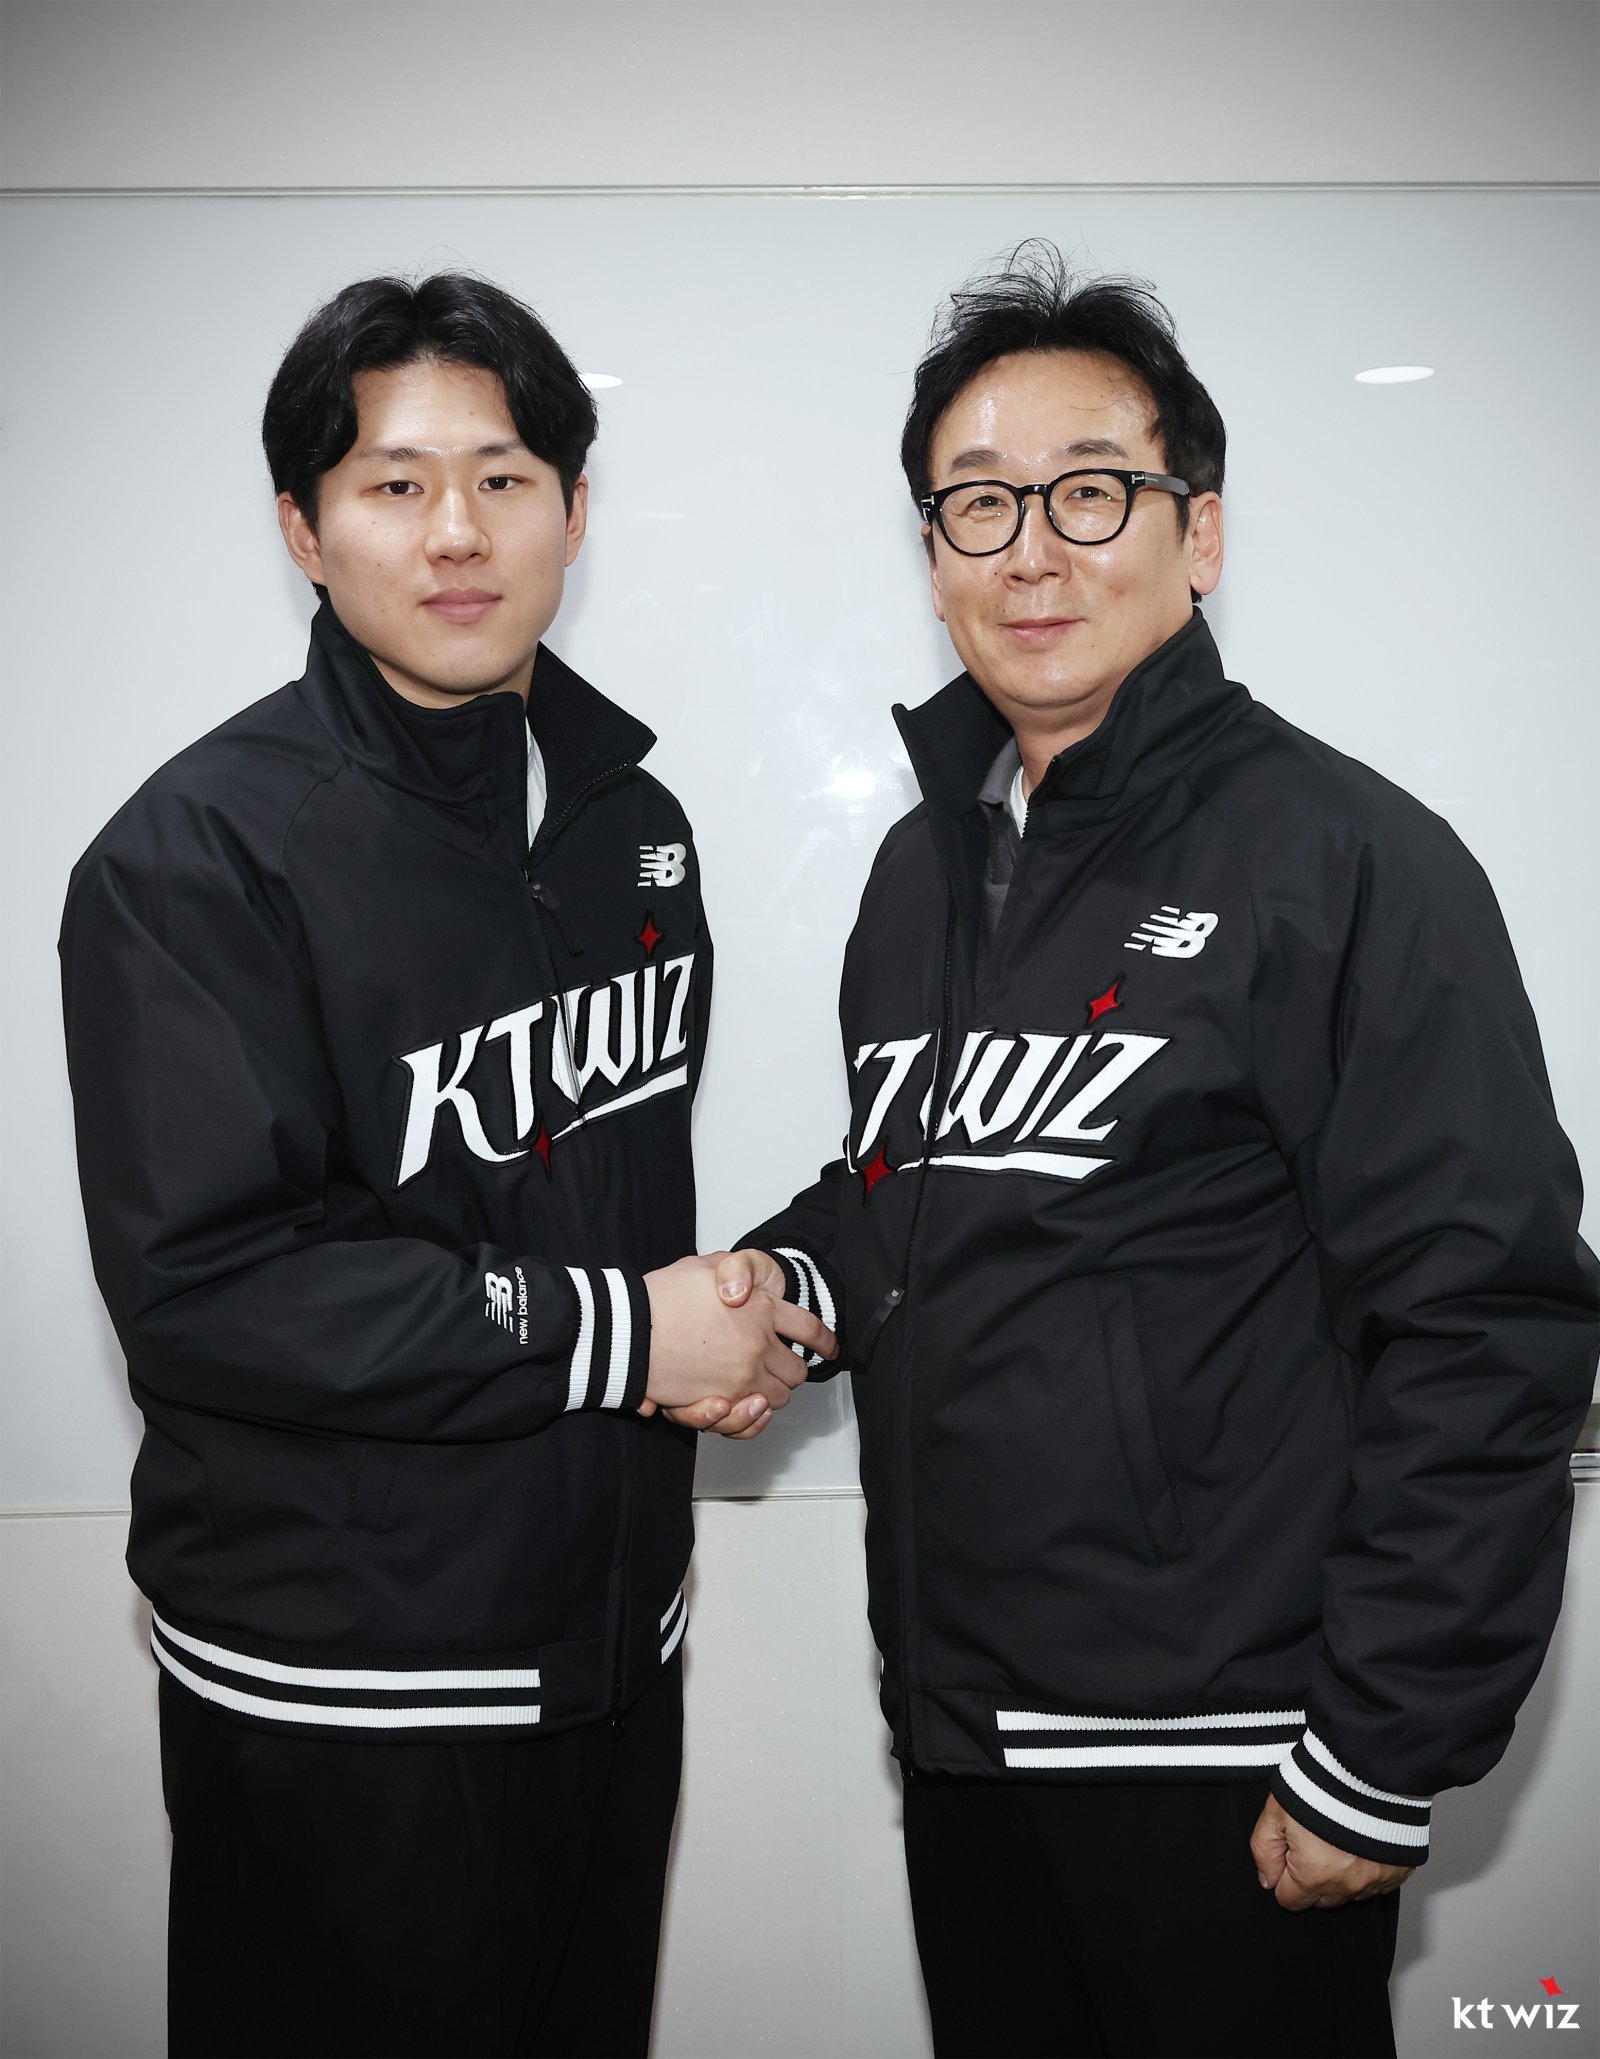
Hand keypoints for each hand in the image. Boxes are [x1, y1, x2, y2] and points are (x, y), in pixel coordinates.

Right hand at [641, 1254, 834, 1428]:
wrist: (628, 1327)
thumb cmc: (663, 1296)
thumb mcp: (706, 1266)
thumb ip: (736, 1271)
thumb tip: (743, 1291)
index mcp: (762, 1308)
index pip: (809, 1329)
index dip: (824, 1341)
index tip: (830, 1348)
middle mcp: (758, 1344)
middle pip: (797, 1370)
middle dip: (791, 1370)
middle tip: (779, 1366)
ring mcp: (741, 1376)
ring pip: (777, 1398)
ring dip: (772, 1394)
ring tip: (759, 1385)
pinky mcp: (720, 1401)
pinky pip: (752, 1421)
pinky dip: (754, 1418)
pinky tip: (750, 1408)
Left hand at [1250, 1796, 1413, 1909]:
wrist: (1368, 1766)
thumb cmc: (1320, 1784)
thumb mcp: (1275, 1811)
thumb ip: (1264, 1850)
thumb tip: (1268, 1880)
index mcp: (1314, 1874)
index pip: (1289, 1900)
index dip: (1283, 1876)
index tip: (1288, 1852)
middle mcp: (1347, 1885)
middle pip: (1320, 1900)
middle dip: (1310, 1878)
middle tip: (1313, 1840)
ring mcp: (1376, 1880)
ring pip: (1348, 1893)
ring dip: (1339, 1874)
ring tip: (1337, 1837)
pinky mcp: (1397, 1871)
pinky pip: (1376, 1884)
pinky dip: (1366, 1868)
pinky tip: (1360, 1842)